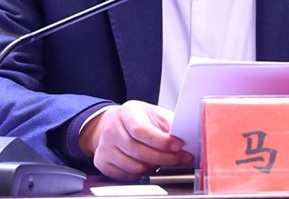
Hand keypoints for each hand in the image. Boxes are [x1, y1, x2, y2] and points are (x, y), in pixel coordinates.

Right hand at [79, 100, 193, 180]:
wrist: (114, 124)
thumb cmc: (138, 119)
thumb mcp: (155, 114)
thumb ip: (170, 123)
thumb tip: (186, 135)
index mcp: (127, 112)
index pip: (141, 130)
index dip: (161, 141)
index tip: (178, 146)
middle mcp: (112, 128)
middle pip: (138, 151)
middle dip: (164, 158)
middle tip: (180, 158)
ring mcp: (104, 146)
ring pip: (134, 166)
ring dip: (154, 167)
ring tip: (164, 160)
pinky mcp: (102, 161)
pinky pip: (126, 176)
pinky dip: (141, 174)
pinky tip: (148, 164)